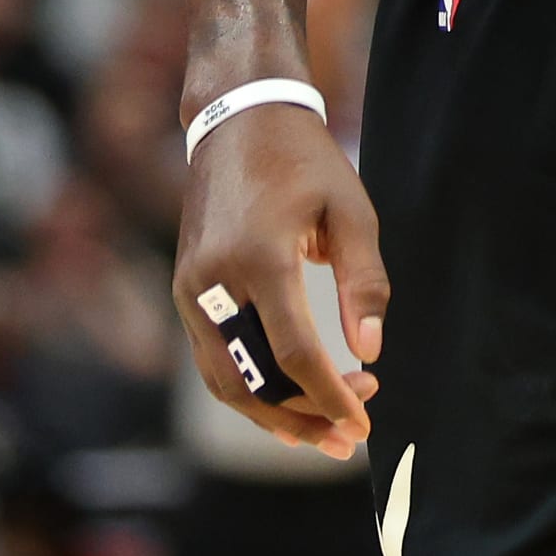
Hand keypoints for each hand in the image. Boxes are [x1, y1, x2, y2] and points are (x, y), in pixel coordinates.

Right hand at [174, 104, 388, 458]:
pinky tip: (284, 407)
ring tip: (322, 434)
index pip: (295, 353)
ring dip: (274, 416)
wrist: (239, 121)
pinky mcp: (185, 293)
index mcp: (260, 257)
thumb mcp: (350, 210)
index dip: (330, 396)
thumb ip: (364, 282)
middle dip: (304, 416)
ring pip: (225, 382)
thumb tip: (369, 352)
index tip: (364, 423)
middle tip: (350, 434)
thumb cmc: (305, 162)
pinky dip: (247, 392)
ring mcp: (191, 291)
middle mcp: (215, 282)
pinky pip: (213, 360)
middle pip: (253, 381)